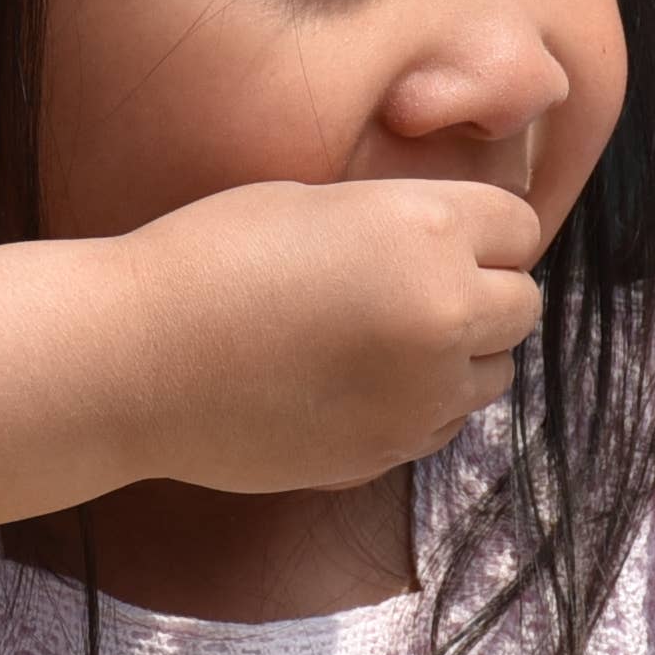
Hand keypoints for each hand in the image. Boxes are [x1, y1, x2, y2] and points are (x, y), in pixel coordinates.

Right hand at [106, 177, 543, 495]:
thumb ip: (403, 222)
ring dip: (458, 355)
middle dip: (482, 292)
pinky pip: (441, 423)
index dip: (480, 229)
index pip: (519, 226)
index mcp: (427, 231)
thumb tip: (455, 251)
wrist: (133, 360)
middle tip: (412, 288)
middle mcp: (443, 314)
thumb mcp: (317, 202)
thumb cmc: (208, 259)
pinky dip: (418, 404)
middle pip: (521, 304)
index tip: (442, 234)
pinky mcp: (389, 452)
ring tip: (380, 339)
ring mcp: (420, 395)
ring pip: (492, 374)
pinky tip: (353, 384)